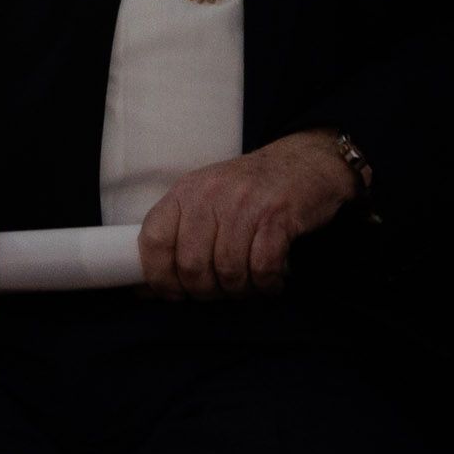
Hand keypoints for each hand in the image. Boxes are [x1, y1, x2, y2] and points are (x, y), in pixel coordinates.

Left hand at [137, 131, 360, 297]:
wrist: (305, 161)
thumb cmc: (251, 189)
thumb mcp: (206, 198)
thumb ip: (178, 235)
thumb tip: (147, 287)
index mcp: (185, 191)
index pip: (154, 240)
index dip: (160, 277)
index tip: (175, 293)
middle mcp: (210, 194)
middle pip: (191, 266)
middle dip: (206, 291)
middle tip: (222, 291)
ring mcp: (244, 203)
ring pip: (228, 272)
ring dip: (240, 289)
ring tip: (249, 284)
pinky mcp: (277, 215)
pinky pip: (262, 268)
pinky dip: (267, 284)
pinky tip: (272, 281)